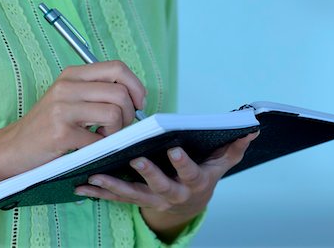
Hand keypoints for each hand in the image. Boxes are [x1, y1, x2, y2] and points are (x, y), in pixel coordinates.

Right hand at [0, 61, 145, 199]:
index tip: (139, 103)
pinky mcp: (61, 133)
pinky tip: (90, 146)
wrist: (13, 148)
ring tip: (103, 136)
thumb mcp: (71, 98)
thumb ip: (99, 91)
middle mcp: (67, 86)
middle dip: (130, 114)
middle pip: (120, 92)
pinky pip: (99, 139)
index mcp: (73, 74)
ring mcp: (62, 109)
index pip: (117, 67)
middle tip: (120, 126)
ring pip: (114, 113)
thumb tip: (136, 98)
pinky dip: (102, 146)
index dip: (136, 86)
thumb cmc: (48, 124)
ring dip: (117, 131)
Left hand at [75, 131, 258, 241]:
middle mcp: (172, 193)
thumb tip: (251, 129)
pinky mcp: (136, 200)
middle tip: (134, 157)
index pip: (190, 172)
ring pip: (132, 194)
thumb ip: (234, 147)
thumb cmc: (202, 177)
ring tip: (95, 174)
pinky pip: (116, 198)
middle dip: (147, 172)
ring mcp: (152, 199)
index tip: (174, 148)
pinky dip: (99, 192)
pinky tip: (82, 185)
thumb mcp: (221, 165)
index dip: (183, 162)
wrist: (188, 204)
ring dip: (113, 185)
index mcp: (192, 181)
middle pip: (159, 185)